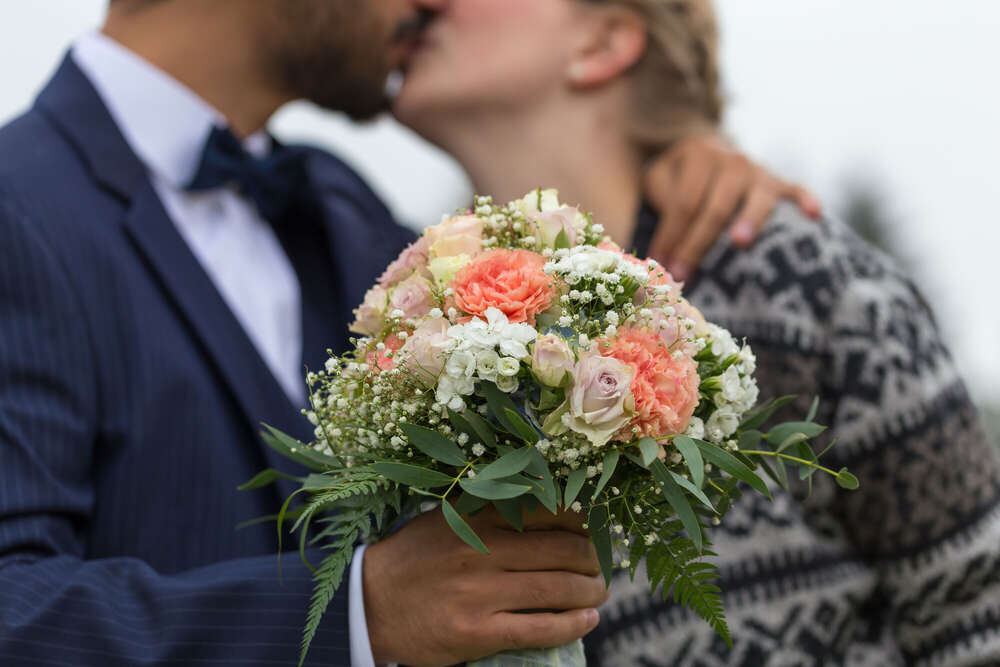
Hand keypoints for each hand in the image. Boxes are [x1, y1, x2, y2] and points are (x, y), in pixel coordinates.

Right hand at [363, 504, 607, 666]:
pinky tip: (587, 620)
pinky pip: (539, 629)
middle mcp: (483, 550)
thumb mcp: (448, 518)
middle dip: (593, 560)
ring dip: (590, 592)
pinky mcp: (477, 632)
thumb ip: (492, 510)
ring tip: (599, 593)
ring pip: (557, 590)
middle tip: (601, 566)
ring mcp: (481, 593)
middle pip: (562, 552)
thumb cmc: (414, 557)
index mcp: (478, 517)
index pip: (549, 512)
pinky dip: (572, 625)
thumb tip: (552, 506)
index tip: (595, 529)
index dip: (583, 522)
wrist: (370, 603)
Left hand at [644, 133, 820, 279]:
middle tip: (683, 274)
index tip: (660, 265)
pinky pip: (797, 190)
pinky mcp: (781, 184)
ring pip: (756, 199)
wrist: (712, 152)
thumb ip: (660, 202)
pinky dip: (806, 200)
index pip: (684, 203)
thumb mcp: (661, 179)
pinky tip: (814, 214)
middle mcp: (732, 160)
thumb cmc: (681, 178)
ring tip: (739, 242)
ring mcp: (760, 172)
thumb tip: (656, 246)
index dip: (670, 235)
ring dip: (749, 219)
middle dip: (696, 244)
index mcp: (698, 155)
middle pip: (715, 207)